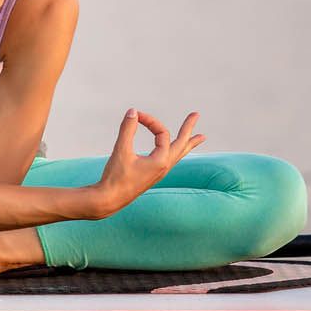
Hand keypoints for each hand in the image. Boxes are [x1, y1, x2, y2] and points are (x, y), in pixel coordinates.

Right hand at [89, 109, 204, 217]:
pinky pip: (171, 160)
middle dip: (188, 129)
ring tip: (200, 137)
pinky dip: (177, 152)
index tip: (136, 116)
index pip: (162, 133)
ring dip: (188, 143)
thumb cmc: (116, 176)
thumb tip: (133, 111)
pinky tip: (175, 152)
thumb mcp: (121, 150)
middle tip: (196, 114)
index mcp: (161, 161)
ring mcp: (160, 172)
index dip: (150, 121)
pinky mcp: (153, 175)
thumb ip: (128, 129)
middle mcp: (165, 167)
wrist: (110, 199)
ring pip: (179, 154)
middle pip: (182, 144)